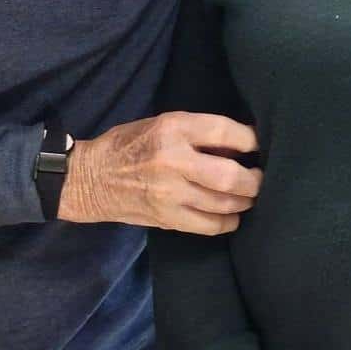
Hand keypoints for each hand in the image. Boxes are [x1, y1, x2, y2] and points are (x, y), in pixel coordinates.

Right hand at [58, 111, 261, 234]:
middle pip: (231, 177)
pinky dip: (228, 221)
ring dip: (245, 201)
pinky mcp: (167, 219)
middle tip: (260, 178)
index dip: (250, 141)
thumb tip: (239, 146)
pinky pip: (210, 225)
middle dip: (255, 180)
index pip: (225, 133)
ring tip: (248, 196)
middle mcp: (173, 161)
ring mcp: (170, 194)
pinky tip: (230, 215)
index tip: (258, 145)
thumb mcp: (161, 124)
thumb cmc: (128, 145)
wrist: (90, 179)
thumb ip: (198, 133)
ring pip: (225, 204)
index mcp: (172, 129)